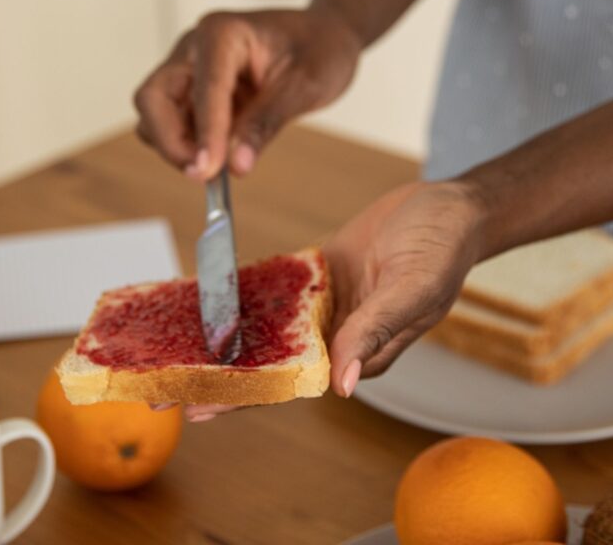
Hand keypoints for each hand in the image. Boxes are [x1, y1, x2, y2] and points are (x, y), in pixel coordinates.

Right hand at [134, 9, 360, 179]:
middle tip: (203, 174)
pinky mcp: (194, 91)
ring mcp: (190, 69)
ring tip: (215, 167)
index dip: (204, 133)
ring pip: (156, 114)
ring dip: (175, 146)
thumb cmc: (320, 49)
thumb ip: (266, 122)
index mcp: (223, 33)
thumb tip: (237, 165)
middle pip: (154, 98)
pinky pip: (173, 123)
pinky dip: (187, 146)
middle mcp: (195, 48)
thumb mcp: (306, 85)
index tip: (209, 171)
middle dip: (170, 141)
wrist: (325, 37)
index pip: (203, 88)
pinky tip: (218, 158)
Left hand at [173, 180, 483, 420]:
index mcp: (360, 350)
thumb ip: (373, 331)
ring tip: (174, 352)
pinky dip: (244, 295)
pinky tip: (207, 301)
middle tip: (163, 392)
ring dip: (224, 340)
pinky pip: (276, 289)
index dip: (245, 397)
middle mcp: (338, 333)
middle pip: (270, 363)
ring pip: (268, 328)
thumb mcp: (411, 288)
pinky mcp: (320, 274)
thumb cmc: (442, 248)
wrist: (450, 204)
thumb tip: (341, 385)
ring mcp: (327, 304)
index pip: (293, 383)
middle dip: (219, 378)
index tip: (199, 408)